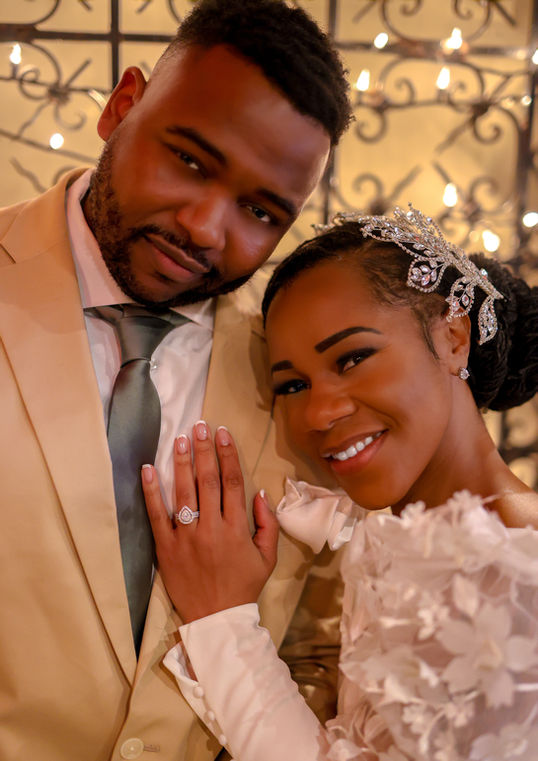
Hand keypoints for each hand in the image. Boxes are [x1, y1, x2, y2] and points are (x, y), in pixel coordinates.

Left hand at [142, 421, 278, 622]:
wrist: (217, 620)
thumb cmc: (243, 585)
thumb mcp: (268, 557)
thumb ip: (267, 524)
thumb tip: (260, 492)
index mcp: (236, 528)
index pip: (233, 482)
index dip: (228, 454)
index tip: (223, 433)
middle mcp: (211, 528)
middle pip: (208, 480)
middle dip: (204, 450)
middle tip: (201, 426)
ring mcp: (187, 537)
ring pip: (184, 492)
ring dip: (181, 462)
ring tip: (180, 438)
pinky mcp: (166, 548)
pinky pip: (157, 516)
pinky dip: (151, 491)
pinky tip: (147, 469)